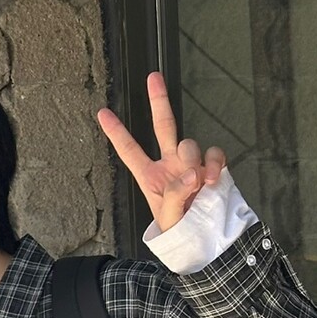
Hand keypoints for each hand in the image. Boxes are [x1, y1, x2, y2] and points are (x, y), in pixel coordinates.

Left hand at [97, 72, 226, 231]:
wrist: (207, 241)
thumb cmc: (180, 231)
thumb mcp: (168, 218)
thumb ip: (174, 195)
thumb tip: (191, 173)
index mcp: (150, 177)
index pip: (130, 151)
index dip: (117, 132)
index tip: (102, 112)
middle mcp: (170, 165)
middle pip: (164, 126)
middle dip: (159, 101)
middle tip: (153, 76)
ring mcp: (191, 164)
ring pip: (189, 143)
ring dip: (192, 159)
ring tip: (197, 185)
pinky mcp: (211, 167)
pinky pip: (213, 153)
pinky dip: (214, 163)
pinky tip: (212, 180)